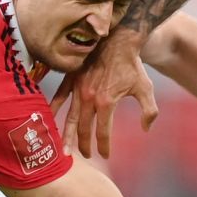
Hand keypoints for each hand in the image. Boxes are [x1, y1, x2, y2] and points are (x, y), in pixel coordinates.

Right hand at [52, 24, 157, 159]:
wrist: (117, 40)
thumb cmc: (132, 65)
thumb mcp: (146, 88)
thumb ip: (149, 111)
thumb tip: (146, 129)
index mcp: (106, 102)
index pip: (103, 132)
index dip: (103, 146)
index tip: (104, 155)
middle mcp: (89, 98)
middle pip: (83, 129)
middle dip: (83, 145)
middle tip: (84, 156)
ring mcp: (77, 89)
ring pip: (69, 117)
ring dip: (66, 135)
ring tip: (64, 149)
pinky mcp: (71, 79)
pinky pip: (58, 97)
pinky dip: (53, 109)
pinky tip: (47, 119)